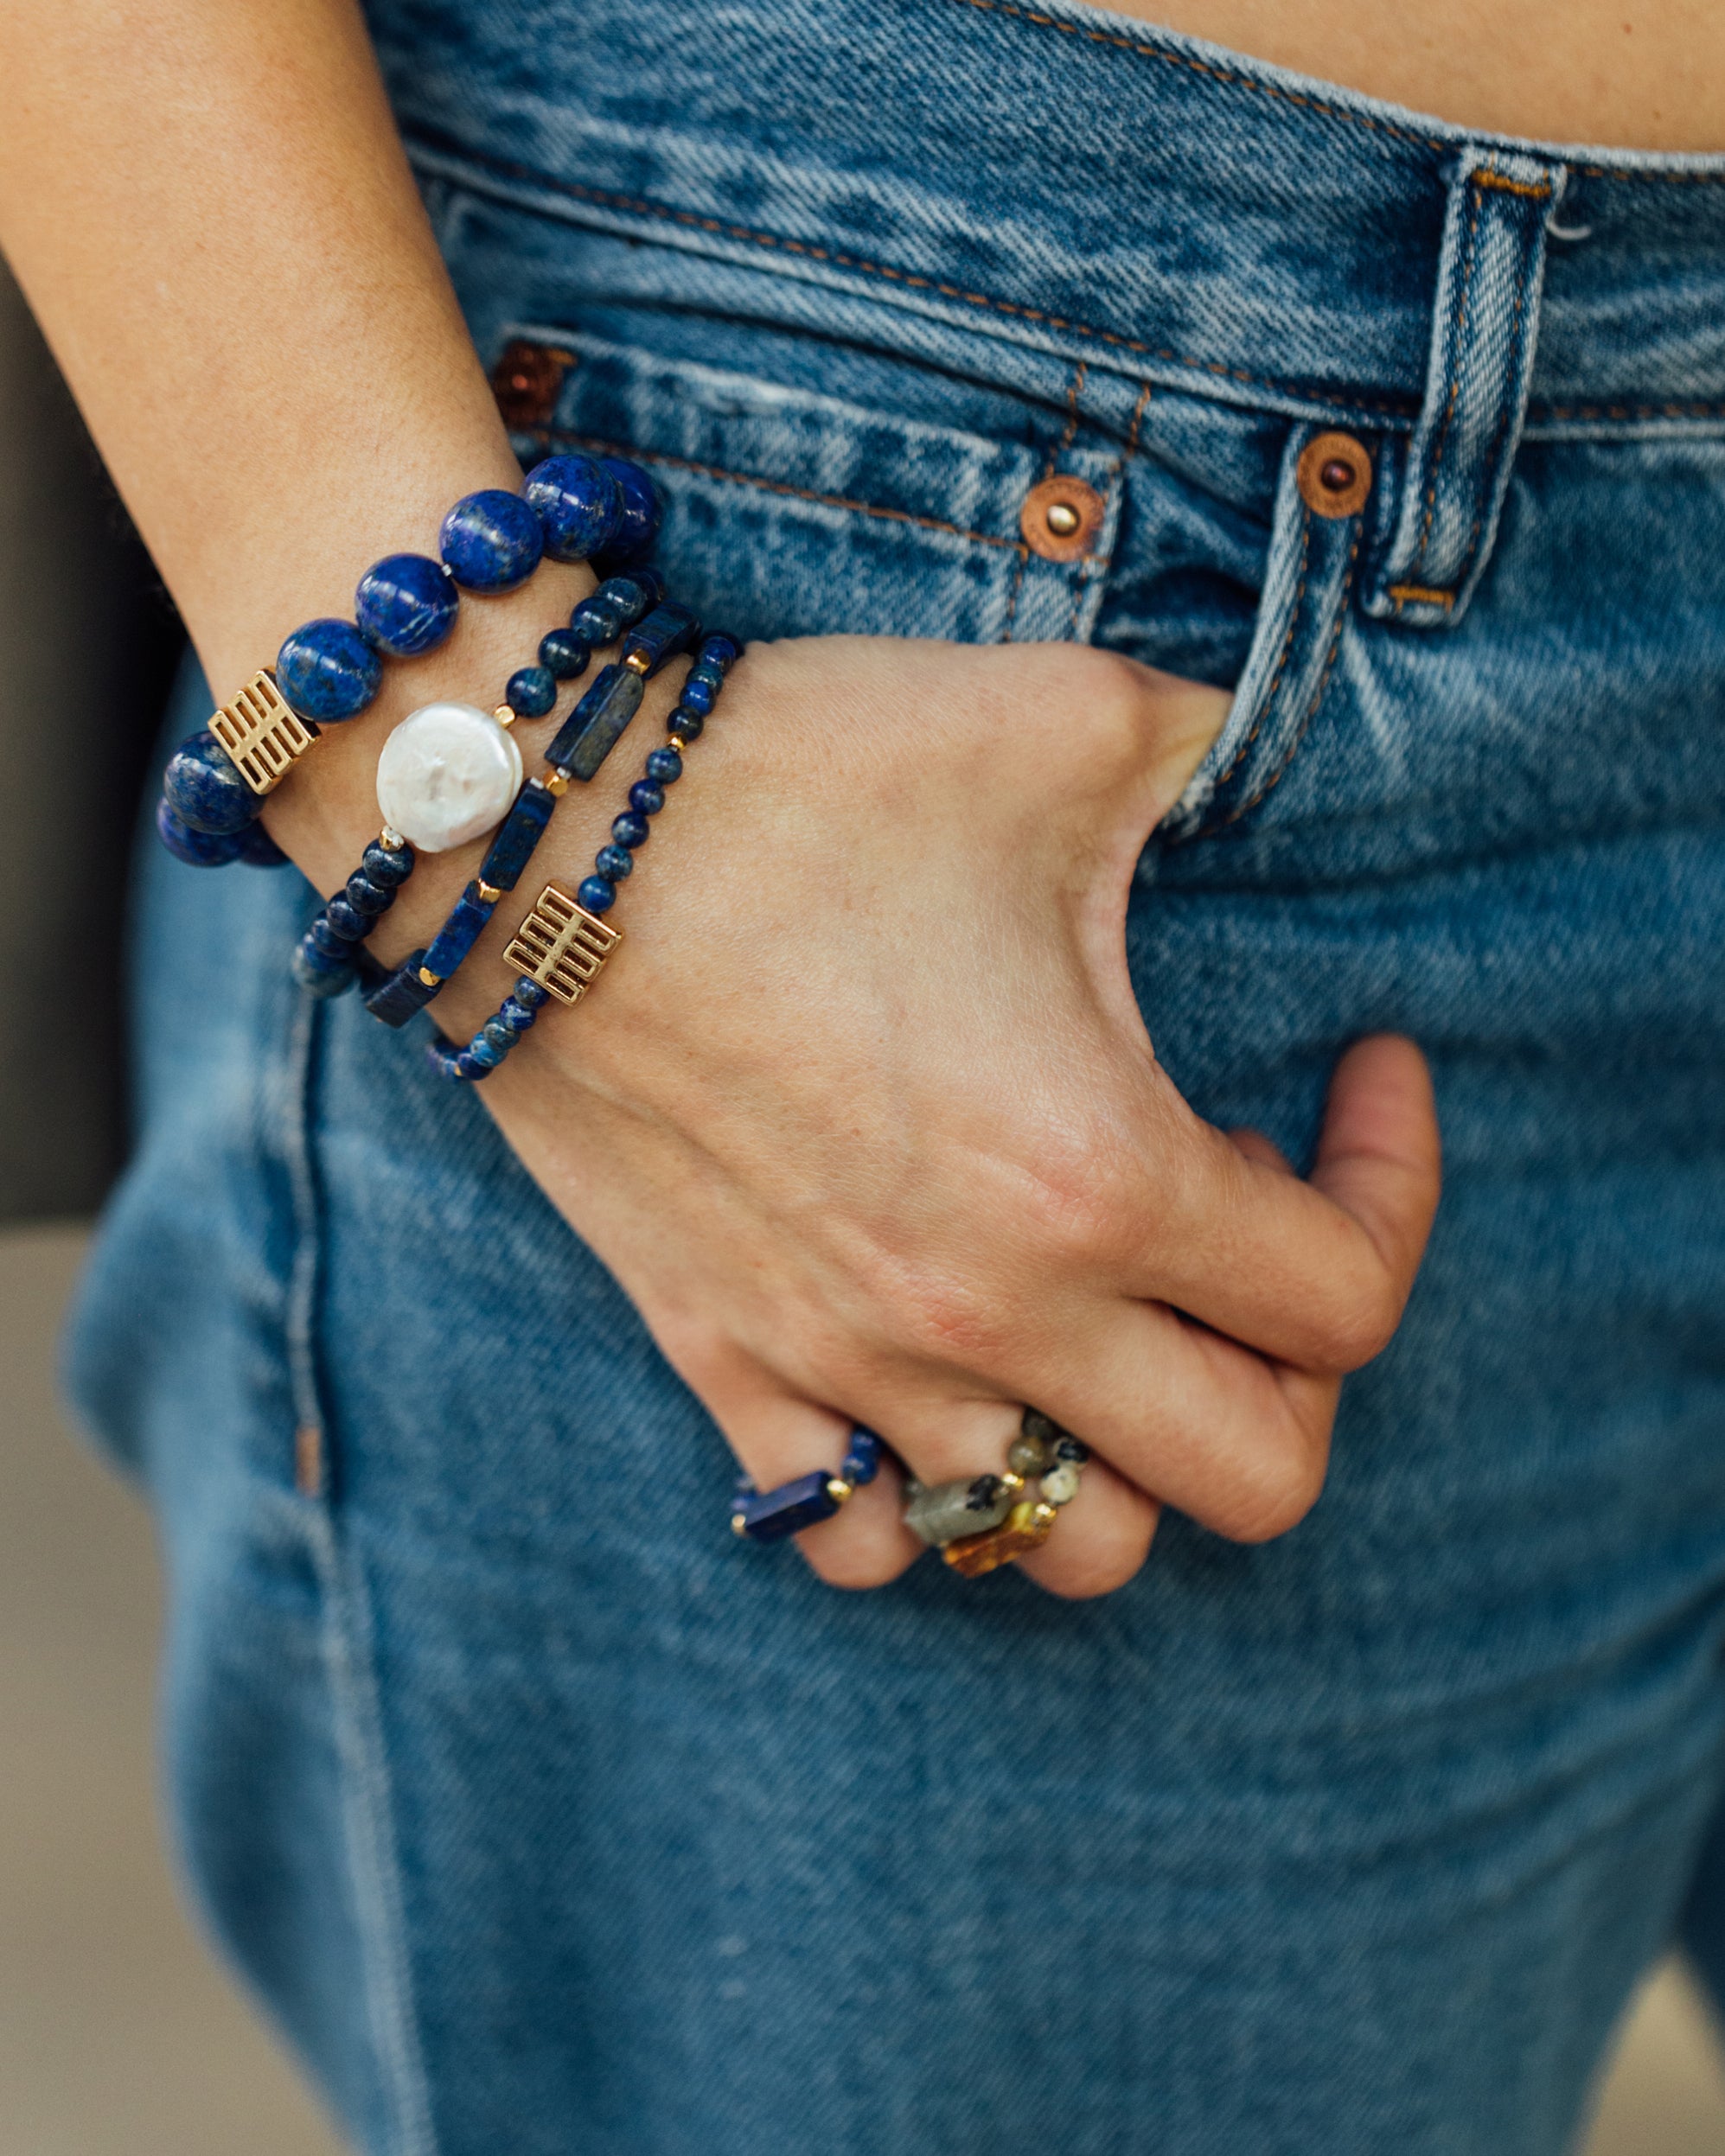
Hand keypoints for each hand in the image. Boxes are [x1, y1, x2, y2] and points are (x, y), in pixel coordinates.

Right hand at [433, 634, 1441, 1597]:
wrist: (531, 835)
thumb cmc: (803, 773)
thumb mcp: (1069, 720)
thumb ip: (1219, 745)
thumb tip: (1264, 754)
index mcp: (1099, 1175)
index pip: (1350, 1298)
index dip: (1397, 1181)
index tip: (1360, 1069)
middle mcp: (990, 1314)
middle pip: (1253, 1478)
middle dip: (1302, 1372)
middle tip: (1253, 1234)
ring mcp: (849, 1363)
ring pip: (1065, 1547)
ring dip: (1129, 1452)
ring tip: (1103, 1313)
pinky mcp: (727, 1366)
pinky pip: (857, 1538)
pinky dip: (927, 1499)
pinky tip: (937, 1380)